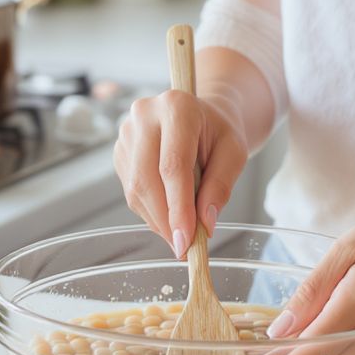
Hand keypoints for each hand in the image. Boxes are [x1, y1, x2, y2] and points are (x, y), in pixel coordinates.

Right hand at [113, 89, 248, 256]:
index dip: (178, 207)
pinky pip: (130, 191)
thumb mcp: (234, 153)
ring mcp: (127, 133)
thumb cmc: (219, 133)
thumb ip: (221, 186)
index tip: (186, 240)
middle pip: (146, 178)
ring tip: (181, 231)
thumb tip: (204, 224)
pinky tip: (169, 212)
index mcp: (177, 107)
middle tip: (183, 247)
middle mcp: (144, 115)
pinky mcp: (120, 151)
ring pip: (135, 188)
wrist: (201, 116)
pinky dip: (151, 211)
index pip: (172, 165)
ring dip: (157, 219)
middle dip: (165, 220)